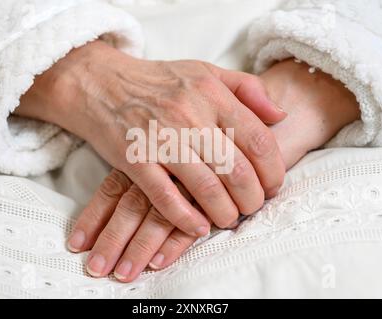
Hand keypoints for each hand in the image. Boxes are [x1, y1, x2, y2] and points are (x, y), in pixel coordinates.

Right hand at [17, 41, 286, 237]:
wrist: (100, 84)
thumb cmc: (158, 81)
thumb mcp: (206, 71)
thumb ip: (247, 89)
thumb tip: (280, 116)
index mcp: (212, 93)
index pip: (259, 140)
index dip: (274, 171)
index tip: (273, 186)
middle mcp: (189, 115)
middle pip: (237, 170)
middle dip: (253, 198)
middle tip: (252, 207)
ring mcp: (161, 139)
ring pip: (207, 188)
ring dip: (224, 213)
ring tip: (229, 219)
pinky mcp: (134, 160)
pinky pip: (166, 197)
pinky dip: (186, 219)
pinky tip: (198, 228)